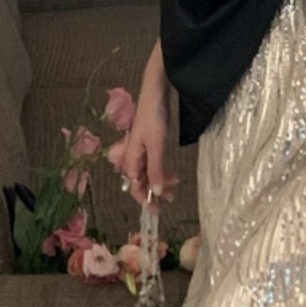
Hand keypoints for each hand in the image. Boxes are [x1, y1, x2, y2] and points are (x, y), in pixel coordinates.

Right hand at [120, 102, 178, 216]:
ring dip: (160, 182)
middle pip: (141, 182)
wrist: (155, 95)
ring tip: (175, 185)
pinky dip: (161, 172)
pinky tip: (171, 174)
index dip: (144, 200)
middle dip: (154, 192)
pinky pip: (152, 165)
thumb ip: (155, 170)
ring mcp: (140, 152)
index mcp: (130, 159)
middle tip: (171, 199)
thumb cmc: (153, 119)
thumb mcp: (156, 146)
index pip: (134, 187)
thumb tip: (155, 193)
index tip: (157, 211)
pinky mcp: (148, 145)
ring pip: (148, 174)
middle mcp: (133, 158)